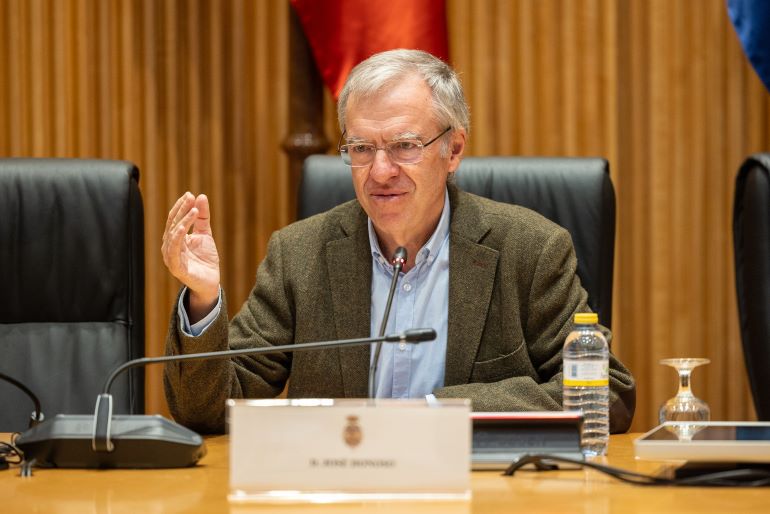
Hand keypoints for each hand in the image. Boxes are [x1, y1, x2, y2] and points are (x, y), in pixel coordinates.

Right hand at [161, 192, 219, 319]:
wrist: (210, 282)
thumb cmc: (205, 259)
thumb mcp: (205, 234)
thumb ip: (202, 217)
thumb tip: (200, 196)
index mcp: (174, 238)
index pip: (174, 218)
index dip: (181, 206)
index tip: (190, 194)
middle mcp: (169, 246)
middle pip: (173, 224)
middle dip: (181, 210)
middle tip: (190, 198)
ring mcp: (171, 257)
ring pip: (173, 235)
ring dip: (182, 221)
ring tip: (193, 210)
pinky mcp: (175, 267)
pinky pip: (174, 250)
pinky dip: (177, 237)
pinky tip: (183, 227)